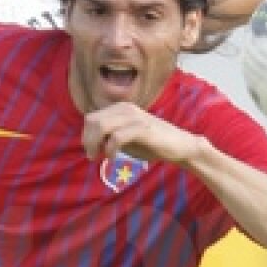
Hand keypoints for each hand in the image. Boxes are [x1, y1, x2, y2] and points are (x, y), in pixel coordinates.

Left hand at [81, 103, 201, 165]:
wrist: (179, 146)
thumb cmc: (151, 143)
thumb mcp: (125, 137)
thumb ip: (108, 136)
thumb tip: (89, 141)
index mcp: (120, 108)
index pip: (91, 118)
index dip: (86, 136)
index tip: (92, 151)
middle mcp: (126, 109)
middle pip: (93, 121)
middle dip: (88, 141)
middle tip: (93, 156)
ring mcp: (135, 117)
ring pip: (102, 126)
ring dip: (96, 145)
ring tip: (100, 157)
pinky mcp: (143, 129)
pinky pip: (117, 137)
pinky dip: (110, 149)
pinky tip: (113, 158)